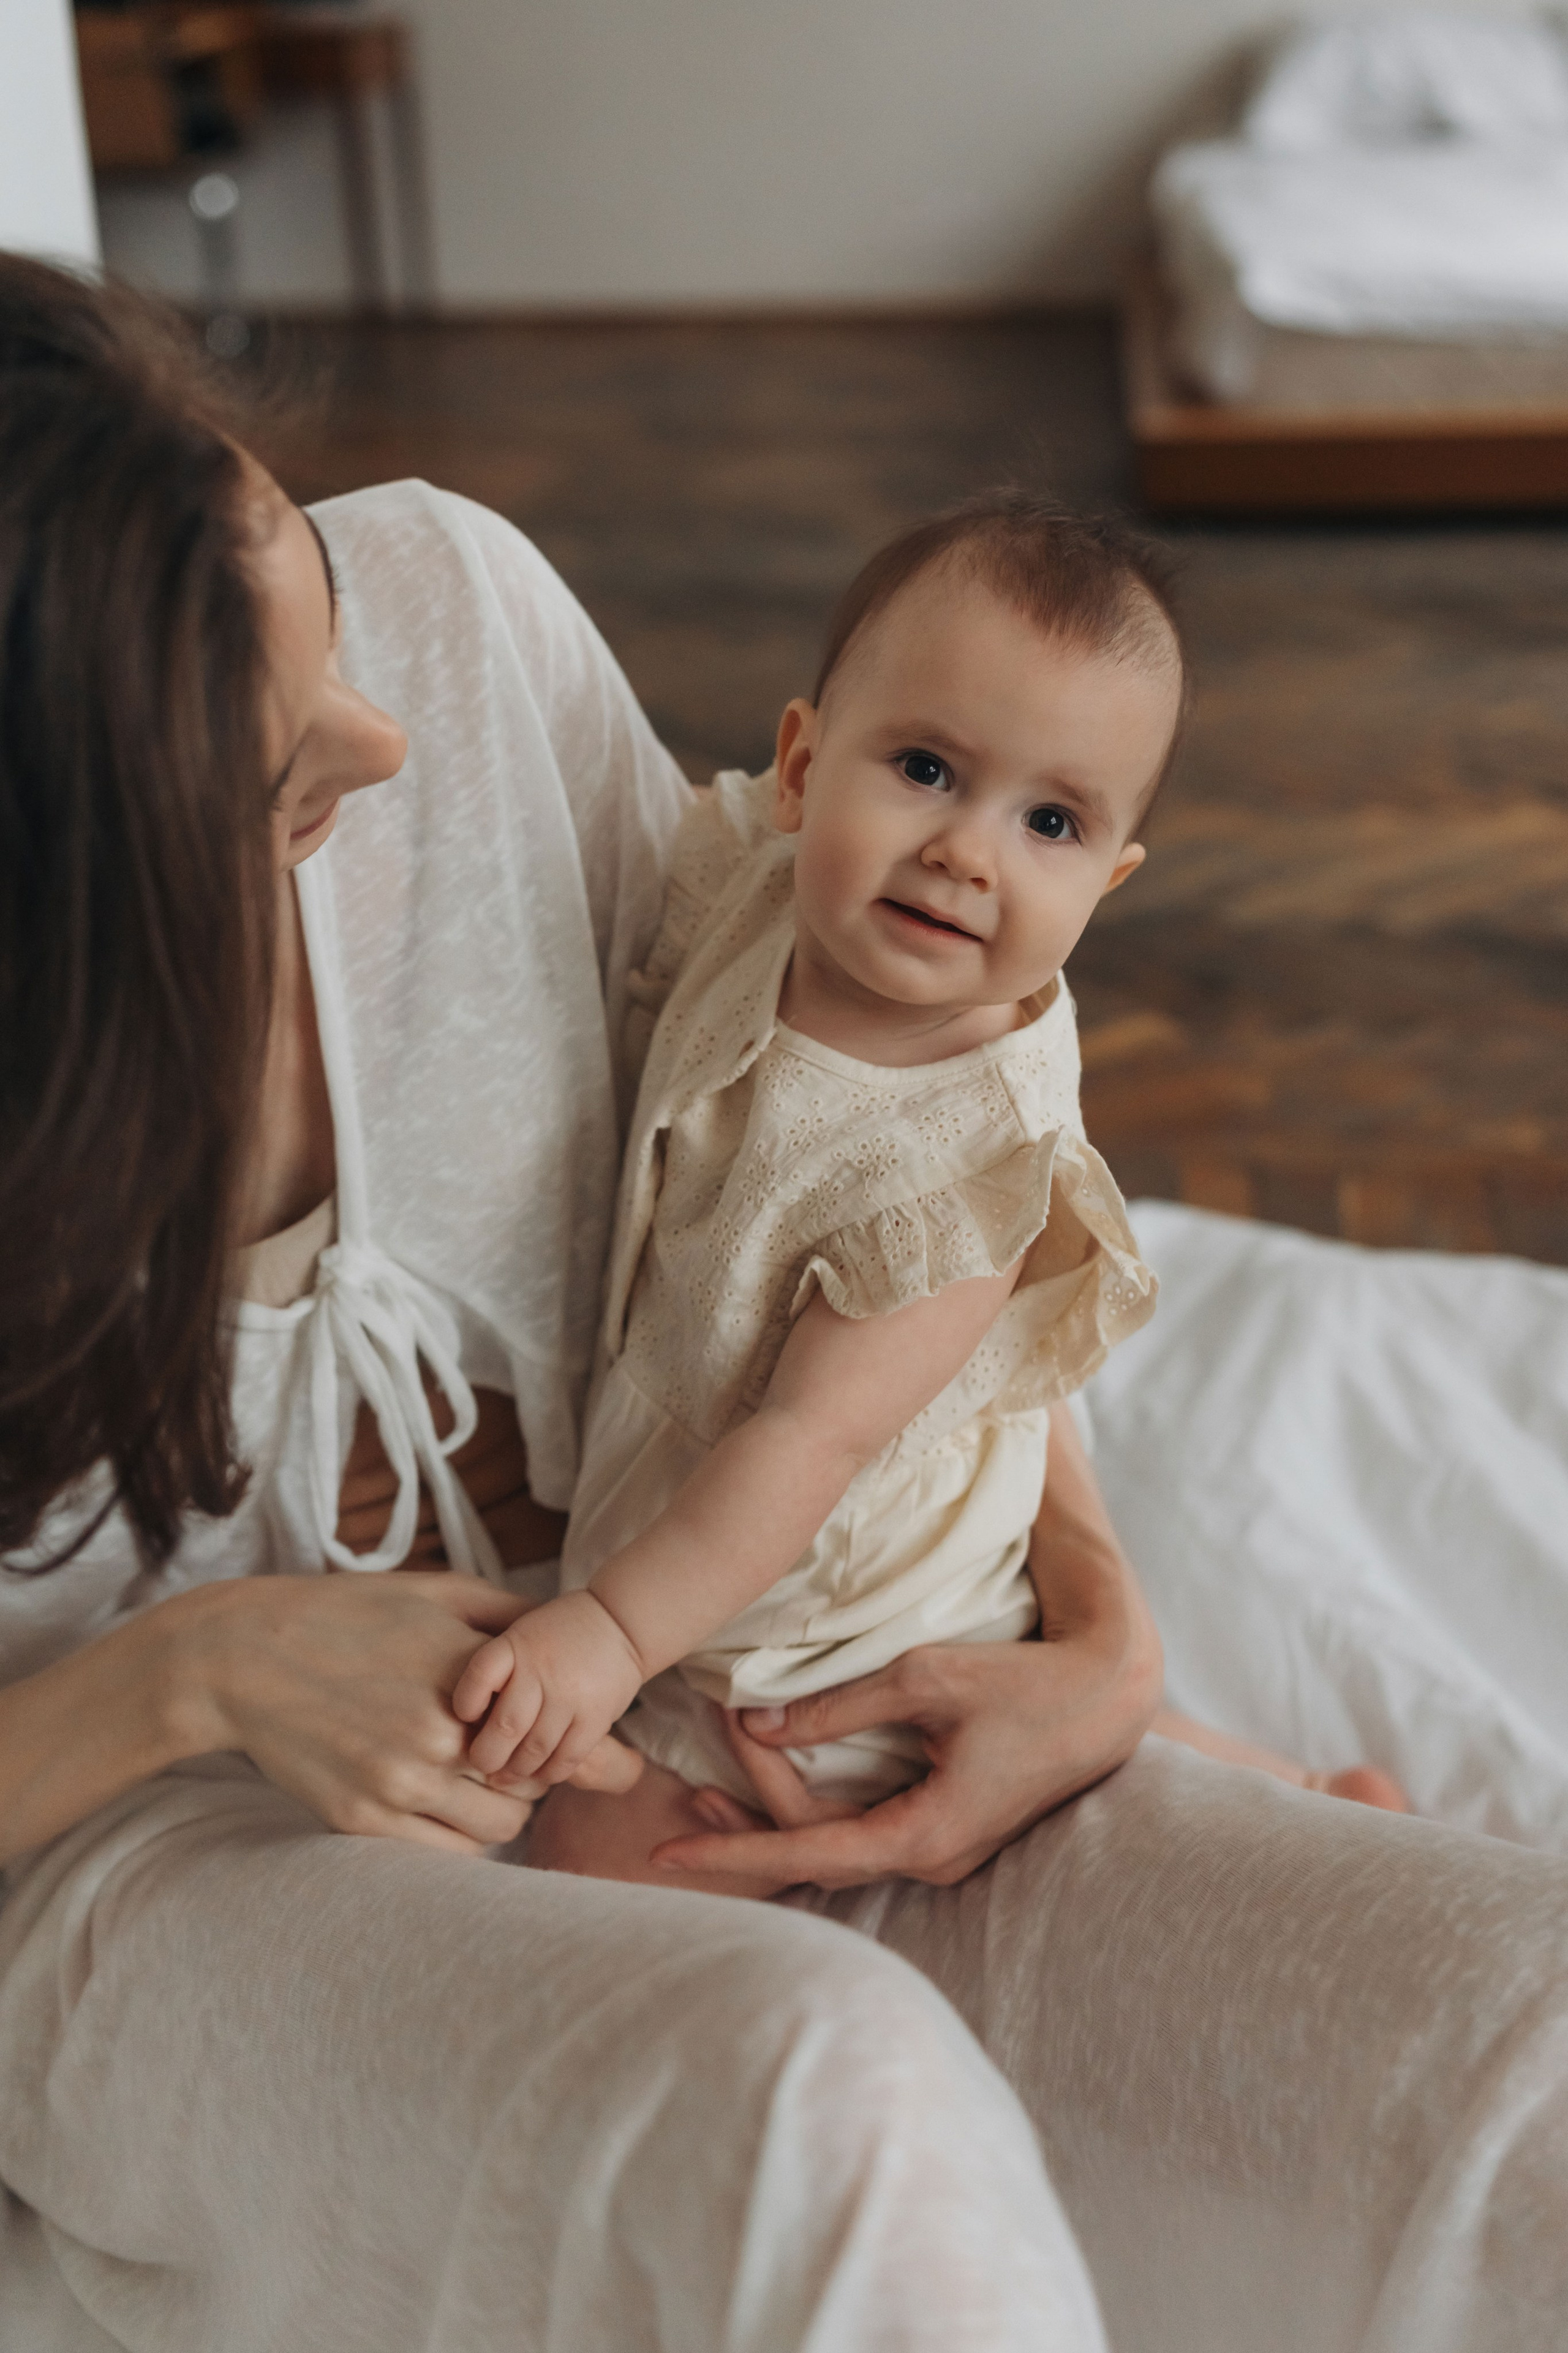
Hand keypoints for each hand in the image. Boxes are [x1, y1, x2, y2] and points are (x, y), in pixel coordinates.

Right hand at [189, 1571, 636, 1854]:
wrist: (244, 1658)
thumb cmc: (347, 1615)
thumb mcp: (436, 1593)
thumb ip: (510, 1617)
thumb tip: (568, 1634)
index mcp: (465, 1674)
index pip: (560, 1731)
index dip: (586, 1748)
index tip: (600, 1754)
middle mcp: (437, 1736)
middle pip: (535, 1785)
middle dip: (536, 1774)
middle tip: (515, 1756)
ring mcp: (398, 1784)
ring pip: (498, 1827)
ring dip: (501, 1808)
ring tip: (476, 1778)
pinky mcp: (362, 1820)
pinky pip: (449, 1853)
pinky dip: (460, 1835)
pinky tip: (444, 1802)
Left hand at [453, 1589, 643, 1784]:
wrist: (620, 1623)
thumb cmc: (559, 1634)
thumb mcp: (521, 1632)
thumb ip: (497, 1667)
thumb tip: (466, 1720)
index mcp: (516, 1644)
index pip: (479, 1676)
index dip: (466, 1703)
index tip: (465, 1717)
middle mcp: (541, 1670)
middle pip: (505, 1727)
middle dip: (487, 1756)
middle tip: (482, 1763)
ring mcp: (570, 1696)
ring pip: (534, 1751)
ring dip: (516, 1771)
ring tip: (506, 1776)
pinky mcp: (595, 1718)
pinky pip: (565, 1759)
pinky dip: (548, 1773)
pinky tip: (539, 1773)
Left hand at [648, 1625, 1149, 1890]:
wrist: (1110, 1694)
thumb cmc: (1024, 1682)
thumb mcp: (925, 1680)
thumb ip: (839, 1704)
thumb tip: (758, 1720)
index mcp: (923, 1834)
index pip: (804, 1852)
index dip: (732, 1850)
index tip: (667, 1851)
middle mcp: (932, 1858)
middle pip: (818, 1855)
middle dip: (747, 1828)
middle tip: (685, 1790)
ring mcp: (947, 1851)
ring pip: (842, 1849)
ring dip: (780, 1819)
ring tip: (713, 1785)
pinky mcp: (954, 1829)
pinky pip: (870, 1834)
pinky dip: (819, 1812)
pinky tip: (786, 1784)